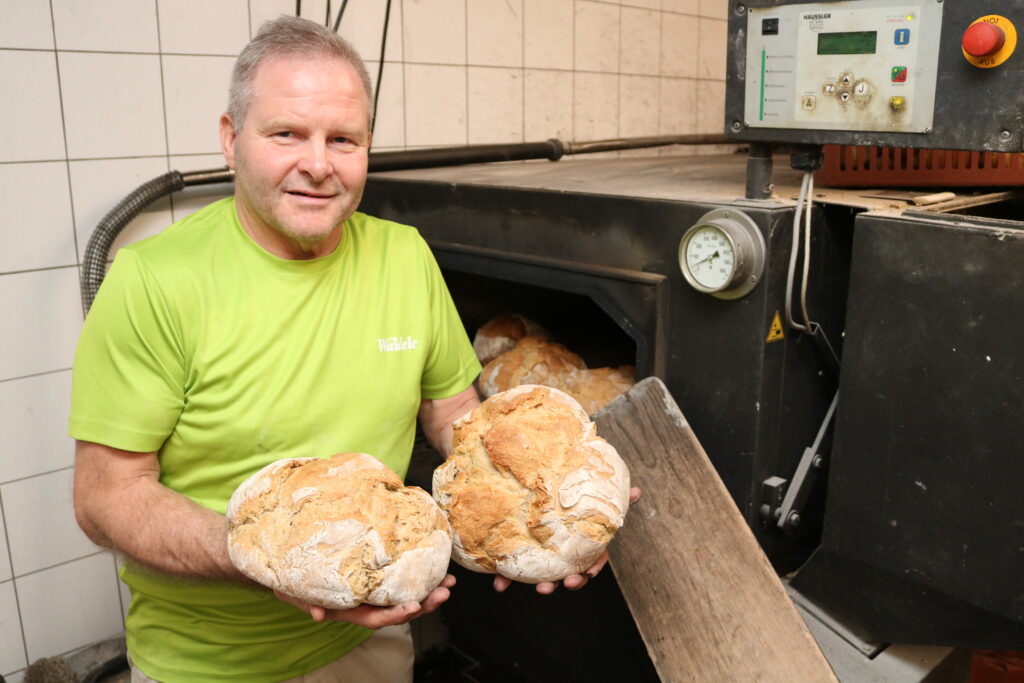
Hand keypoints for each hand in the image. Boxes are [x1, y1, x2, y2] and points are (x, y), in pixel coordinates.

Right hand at [274, 574, 455, 628]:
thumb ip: (306, 603)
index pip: (376, 618)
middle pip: (398, 610)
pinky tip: (435, 568)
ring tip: (448, 582)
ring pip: (405, 597)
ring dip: (428, 592)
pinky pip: (401, 580)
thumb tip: (319, 615)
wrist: (293, 567)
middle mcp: (366, 604)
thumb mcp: (295, 592)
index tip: (413, 607)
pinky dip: (419, 577)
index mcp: (350, 610)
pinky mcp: (377, 577)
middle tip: (444, 592)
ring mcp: (373, 591)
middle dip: (424, 604)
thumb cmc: (295, 582)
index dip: (395, 615)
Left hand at [493, 486, 641, 593]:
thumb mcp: (595, 494)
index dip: (590, 569)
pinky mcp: (523, 553)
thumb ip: (614, 496)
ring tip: (532, 588)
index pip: (593, 560)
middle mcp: (566, 552)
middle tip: (555, 586)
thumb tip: (638, 492)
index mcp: (584, 542)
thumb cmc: (577, 496)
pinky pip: (515, 569)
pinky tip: (498, 583)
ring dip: (538, 585)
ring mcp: (545, 555)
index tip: (586, 574)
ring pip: (544, 575)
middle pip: (570, 572)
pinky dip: (506, 578)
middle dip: (564, 582)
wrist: (542, 487)